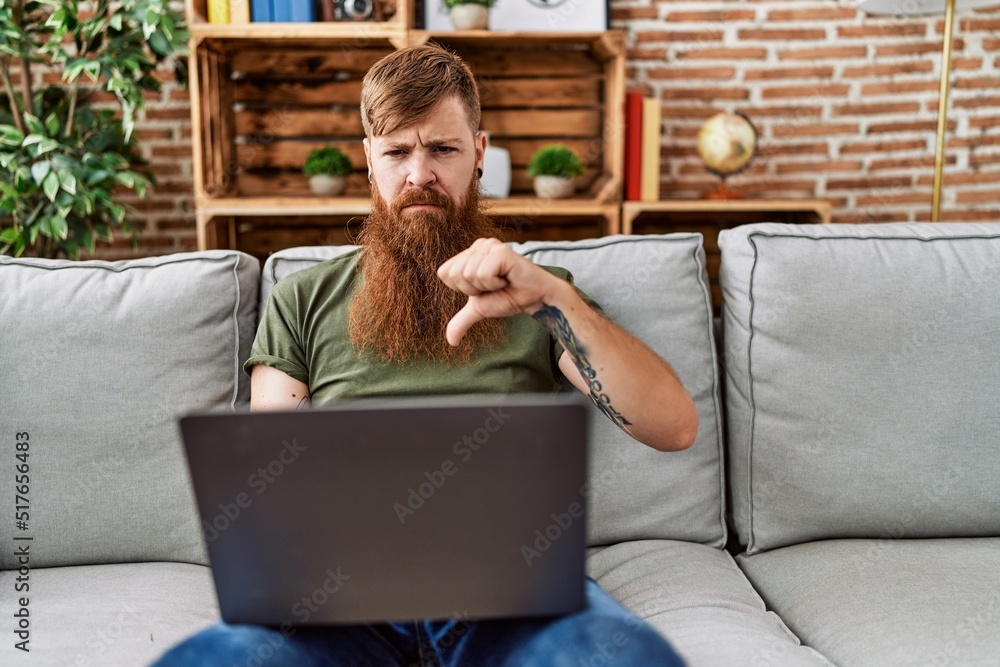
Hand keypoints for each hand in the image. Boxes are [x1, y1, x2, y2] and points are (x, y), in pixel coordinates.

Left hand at [437, 238, 561, 345]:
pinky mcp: (501, 251)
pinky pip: (483, 274)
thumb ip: (461, 321)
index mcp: (469, 253)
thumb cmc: (509, 297)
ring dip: (486, 286)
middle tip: (495, 285)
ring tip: (502, 282)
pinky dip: (494, 284)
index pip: (444, 273)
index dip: (463, 288)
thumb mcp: (479, 308)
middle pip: (454, 274)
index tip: (485, 288)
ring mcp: (490, 245)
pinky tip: (507, 279)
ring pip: (468, 274)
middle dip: (474, 288)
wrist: (534, 299)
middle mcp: (478, 244)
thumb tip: (450, 342)